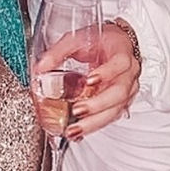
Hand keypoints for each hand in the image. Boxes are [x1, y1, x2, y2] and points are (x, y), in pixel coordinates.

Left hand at [34, 22, 140, 139]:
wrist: (116, 45)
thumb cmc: (101, 40)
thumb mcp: (79, 39)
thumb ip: (59, 51)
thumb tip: (40, 67)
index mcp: (122, 53)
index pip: (120, 63)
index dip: (107, 73)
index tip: (90, 79)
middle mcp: (128, 74)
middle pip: (119, 93)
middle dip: (97, 105)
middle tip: (77, 110)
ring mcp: (127, 90)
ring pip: (116, 110)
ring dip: (95, 122)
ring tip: (75, 129)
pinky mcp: (121, 103)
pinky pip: (111, 117)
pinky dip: (95, 125)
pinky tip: (80, 131)